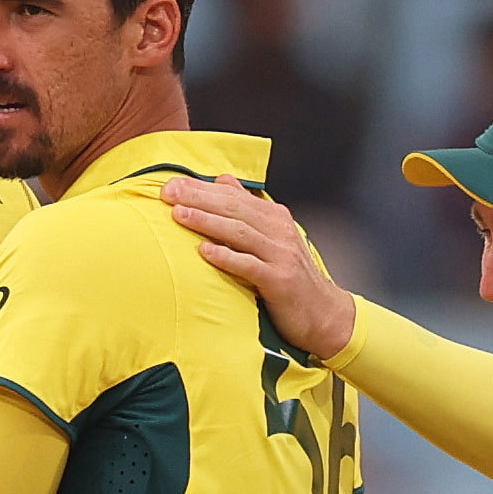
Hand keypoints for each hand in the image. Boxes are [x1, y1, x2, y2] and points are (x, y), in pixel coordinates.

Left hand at [162, 175, 354, 358]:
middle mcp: (279, 231)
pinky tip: (204, 252)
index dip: (202, 187)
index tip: (171, 184)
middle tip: (168, 192)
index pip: (234, 196)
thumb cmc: (290, 277)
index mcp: (274, 217)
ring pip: (240, 232)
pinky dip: (227, 257)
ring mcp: (281, 255)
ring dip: (207, 222)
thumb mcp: (272, 238)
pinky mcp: (280, 281)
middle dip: (199, 198)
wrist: (324, 314)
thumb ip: (248, 209)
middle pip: (234, 209)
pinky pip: (249, 266)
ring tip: (179, 215)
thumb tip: (222, 179)